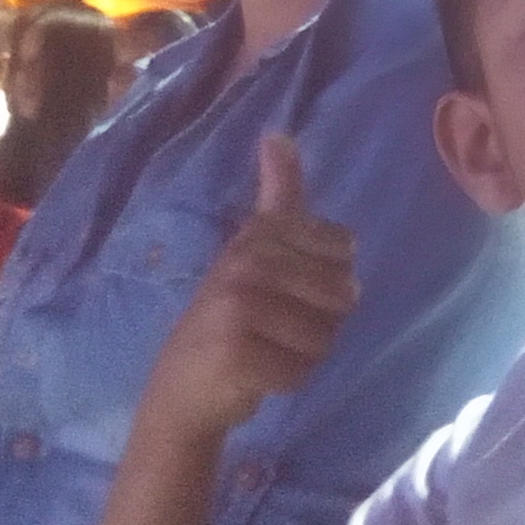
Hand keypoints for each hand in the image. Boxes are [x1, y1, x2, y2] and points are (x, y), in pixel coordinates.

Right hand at [140, 136, 356, 442]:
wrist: (180, 391)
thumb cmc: (229, 316)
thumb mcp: (253, 249)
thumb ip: (277, 194)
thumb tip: (279, 134)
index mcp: (257, 235)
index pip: (344, 249)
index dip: (328, 279)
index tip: (285, 288)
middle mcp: (245, 263)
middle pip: (341, 294)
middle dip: (320, 322)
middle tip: (274, 328)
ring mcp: (237, 308)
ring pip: (325, 335)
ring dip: (304, 353)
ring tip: (266, 349)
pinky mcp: (237, 355)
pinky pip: (302, 370)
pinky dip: (287, 381)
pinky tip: (256, 376)